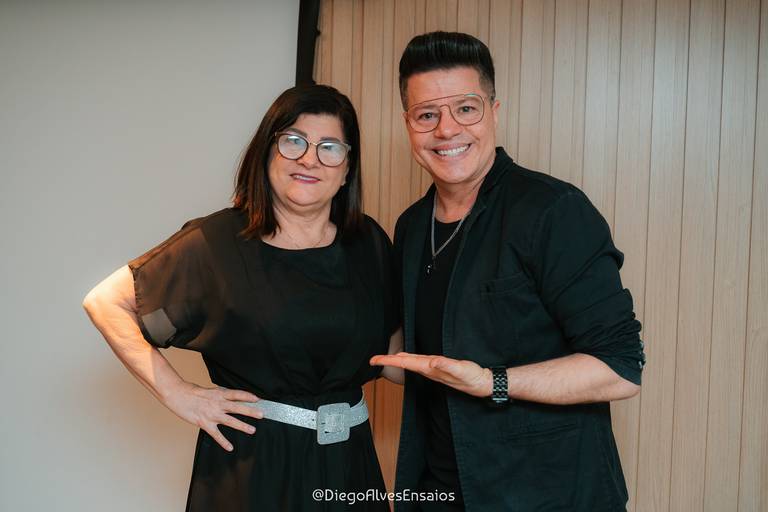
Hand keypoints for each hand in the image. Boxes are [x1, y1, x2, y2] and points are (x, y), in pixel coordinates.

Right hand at [163, 382, 262, 451]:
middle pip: (237, 407)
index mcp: (219, 394)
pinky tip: (230, 447)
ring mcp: (212, 414)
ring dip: (242, 426)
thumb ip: (221, 395)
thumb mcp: (210, 391)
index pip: (237, 394)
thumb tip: (231, 397)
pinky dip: (223, 442)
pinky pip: (216, 434)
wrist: (178, 395)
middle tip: (262, 414)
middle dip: (250, 411)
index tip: (258, 399)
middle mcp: (217, 404)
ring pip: (230, 421)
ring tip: (252, 430)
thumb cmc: (193, 392)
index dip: (248, 396)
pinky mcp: (205, 423)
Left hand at [370, 352, 492, 397]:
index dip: (389, 361)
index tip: (375, 360)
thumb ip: (447, 365)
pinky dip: (409, 360)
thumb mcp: (461, 370)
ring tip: (386, 358)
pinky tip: (408, 359)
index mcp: (430, 369)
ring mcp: (433, 370)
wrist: (482, 384)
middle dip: (388, 361)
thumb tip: (432, 361)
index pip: (405, 363)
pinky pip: (419, 363)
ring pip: (410, 363)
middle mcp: (429, 370)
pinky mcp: (439, 368)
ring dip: (397, 361)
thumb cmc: (472, 378)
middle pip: (404, 364)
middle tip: (373, 359)